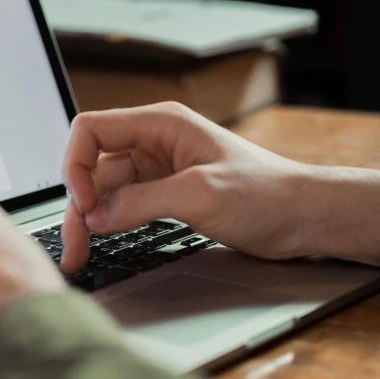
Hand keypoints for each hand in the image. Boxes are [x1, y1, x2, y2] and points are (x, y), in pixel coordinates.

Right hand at [60, 102, 379, 272]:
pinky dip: (109, 224)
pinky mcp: (166, 194)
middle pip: (93, 165)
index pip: (92, 129)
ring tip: (80, 254)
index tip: (86, 203)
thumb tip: (96, 216)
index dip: (76, 165)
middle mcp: (154, 142)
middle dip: (79, 202)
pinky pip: (124, 205)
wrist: (304, 218)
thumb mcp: (200, 194)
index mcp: (161, 124)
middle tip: (75, 246)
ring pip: (105, 190)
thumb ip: (142, 202)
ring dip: (90, 219)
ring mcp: (158, 169)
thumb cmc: (267, 194)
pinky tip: (102, 243)